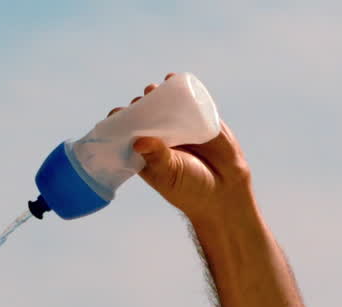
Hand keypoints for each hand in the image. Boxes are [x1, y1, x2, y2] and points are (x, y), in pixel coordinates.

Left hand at [109, 73, 254, 221]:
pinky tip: (171, 79)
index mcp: (147, 152)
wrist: (225, 191)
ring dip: (155, 93)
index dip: (121, 122)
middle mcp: (162, 137)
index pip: (129, 133)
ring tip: (151, 89)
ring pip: (164, 105)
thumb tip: (138, 140)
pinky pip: (188, 101)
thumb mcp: (170, 174)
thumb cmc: (190, 188)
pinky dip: (178, 88)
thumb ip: (157, 157)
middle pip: (145, 115)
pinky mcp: (200, 119)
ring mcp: (180, 127)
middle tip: (136, 101)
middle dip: (138, 104)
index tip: (116, 114)